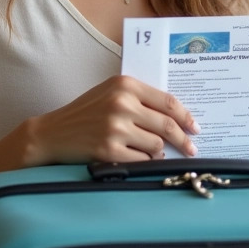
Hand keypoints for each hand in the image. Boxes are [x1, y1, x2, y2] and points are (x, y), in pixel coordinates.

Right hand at [26, 75, 199, 164]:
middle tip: (192, 148)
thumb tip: (177, 115)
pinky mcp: (109, 150)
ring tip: (157, 154)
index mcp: (125, 84)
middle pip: (167, 125)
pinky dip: (145, 163)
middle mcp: (122, 103)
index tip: (195, 127)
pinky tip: (141, 160)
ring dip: (160, 153)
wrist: (53, 132)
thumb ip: (140, 98)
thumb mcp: (111, 93)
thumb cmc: (86, 112)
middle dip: (183, 140)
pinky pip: (142, 161)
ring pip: (157, 146)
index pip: (168, 101)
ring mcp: (115, 128)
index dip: (186, 116)